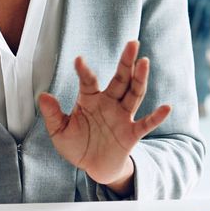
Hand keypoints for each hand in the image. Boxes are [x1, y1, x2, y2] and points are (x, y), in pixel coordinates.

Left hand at [38, 40, 170, 191]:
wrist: (94, 167)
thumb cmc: (77, 145)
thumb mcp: (60, 132)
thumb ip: (53, 115)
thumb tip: (43, 96)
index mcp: (90, 99)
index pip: (89, 81)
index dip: (83, 71)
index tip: (78, 60)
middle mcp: (109, 103)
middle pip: (120, 79)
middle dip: (126, 62)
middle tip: (132, 43)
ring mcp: (122, 117)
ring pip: (134, 94)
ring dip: (140, 79)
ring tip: (144, 62)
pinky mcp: (131, 133)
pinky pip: (145, 123)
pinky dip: (156, 117)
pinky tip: (167, 107)